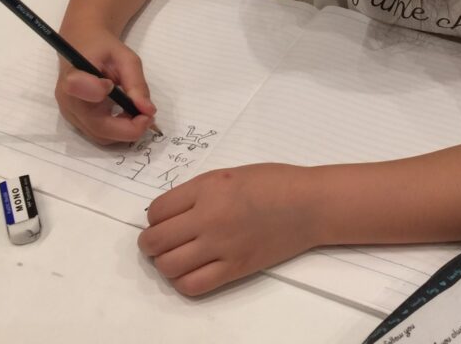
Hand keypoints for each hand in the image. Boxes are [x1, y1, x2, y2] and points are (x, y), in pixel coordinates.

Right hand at [53, 27, 156, 144]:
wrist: (82, 48)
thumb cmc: (103, 48)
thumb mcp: (125, 57)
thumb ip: (136, 82)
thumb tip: (148, 110)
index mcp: (73, 74)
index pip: (78, 88)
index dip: (98, 92)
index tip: (114, 86)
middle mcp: (68, 99)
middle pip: (97, 126)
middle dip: (129, 128)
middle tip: (149, 116)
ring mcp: (70, 114)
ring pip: (100, 136)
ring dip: (125, 131)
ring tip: (139, 113)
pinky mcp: (76, 122)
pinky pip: (98, 134)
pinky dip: (117, 130)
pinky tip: (126, 115)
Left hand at [138, 164, 320, 295]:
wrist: (309, 204)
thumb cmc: (273, 182)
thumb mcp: (228, 175)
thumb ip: (198, 192)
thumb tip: (169, 213)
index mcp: (207, 188)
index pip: (156, 210)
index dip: (154, 217)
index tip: (163, 219)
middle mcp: (209, 217)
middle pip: (156, 240)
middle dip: (151, 243)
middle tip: (160, 241)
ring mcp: (222, 246)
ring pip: (168, 266)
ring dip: (164, 263)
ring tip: (175, 256)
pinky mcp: (235, 268)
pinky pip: (193, 286)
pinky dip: (183, 282)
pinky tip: (191, 271)